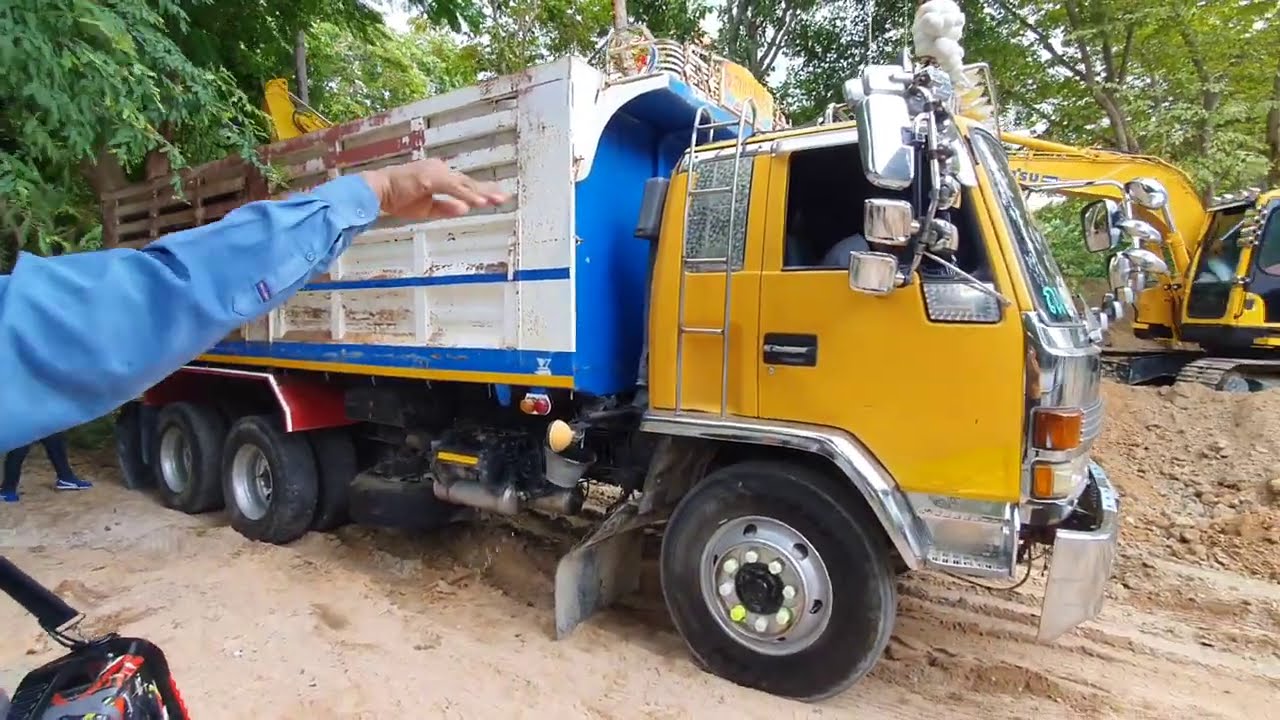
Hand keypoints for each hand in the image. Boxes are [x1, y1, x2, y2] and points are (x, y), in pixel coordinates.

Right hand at [360, 158, 509, 220]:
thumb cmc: (397, 198)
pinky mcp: (431, 178)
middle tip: (505, 197)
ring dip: (481, 193)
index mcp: (440, 176)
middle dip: (488, 191)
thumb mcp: (426, 209)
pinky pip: (453, 189)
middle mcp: (440, 170)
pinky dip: (467, 196)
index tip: (497, 197)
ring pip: (464, 185)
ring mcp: (436, 172)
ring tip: (498, 200)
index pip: (465, 185)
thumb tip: (465, 210)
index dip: (481, 192)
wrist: (376, 191)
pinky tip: (479, 202)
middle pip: (469, 183)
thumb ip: (446, 208)